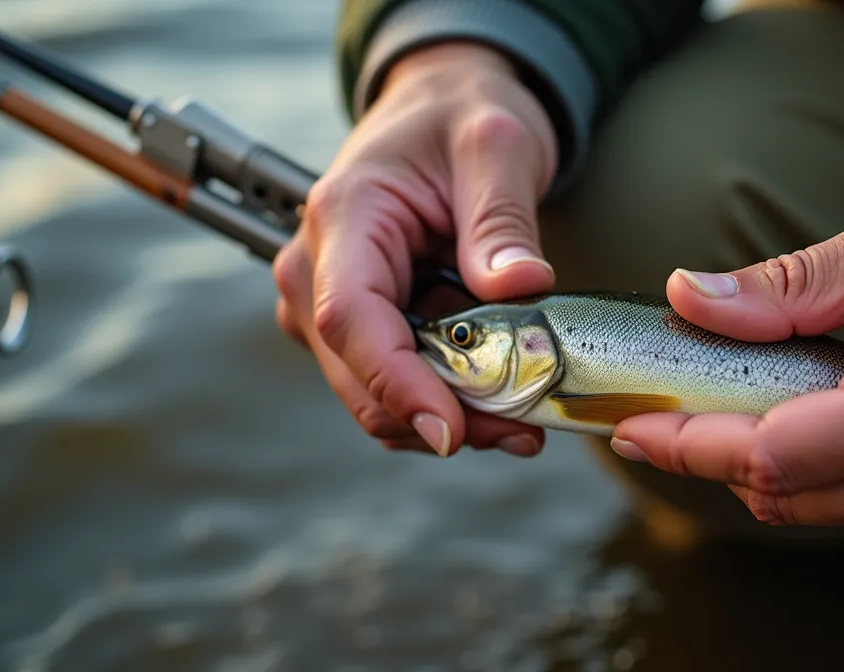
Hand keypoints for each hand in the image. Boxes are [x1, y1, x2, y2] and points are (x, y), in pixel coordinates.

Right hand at [273, 43, 557, 456]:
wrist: (441, 109)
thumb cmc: (461, 116)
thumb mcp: (497, 147)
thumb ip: (501, 219)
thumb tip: (521, 286)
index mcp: (343, 216)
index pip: (350, 318)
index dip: (397, 384)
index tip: (452, 432)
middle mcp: (314, 269)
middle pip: (360, 376)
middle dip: (442, 416)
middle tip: (528, 430)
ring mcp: (326, 304)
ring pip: (375, 394)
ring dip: (451, 415)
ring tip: (527, 409)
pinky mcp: (354, 326)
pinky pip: (394, 382)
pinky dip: (447, 399)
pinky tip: (503, 389)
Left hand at [610, 179, 843, 545]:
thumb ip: (787, 284)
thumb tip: (695, 298)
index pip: (767, 456)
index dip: (687, 443)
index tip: (633, 424)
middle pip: (777, 492)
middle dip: (708, 450)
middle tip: (665, 401)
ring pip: (809, 505)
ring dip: (755, 457)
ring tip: (726, 396)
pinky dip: (806, 465)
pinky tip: (793, 411)